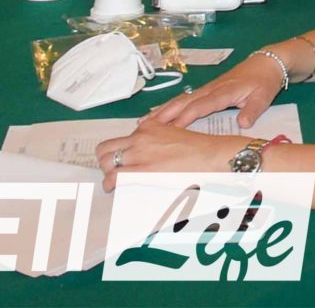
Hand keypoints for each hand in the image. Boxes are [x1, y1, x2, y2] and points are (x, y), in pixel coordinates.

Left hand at [97, 123, 241, 191]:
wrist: (210, 155)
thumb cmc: (198, 148)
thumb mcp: (174, 133)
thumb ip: (156, 137)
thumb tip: (147, 151)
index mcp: (149, 127)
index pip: (119, 139)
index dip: (116, 151)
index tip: (120, 160)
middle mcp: (140, 136)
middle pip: (104, 148)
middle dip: (105, 161)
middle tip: (113, 169)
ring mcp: (139, 152)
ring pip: (105, 162)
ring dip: (107, 173)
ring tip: (115, 180)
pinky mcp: (141, 169)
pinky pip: (114, 177)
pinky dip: (110, 184)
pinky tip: (114, 188)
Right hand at [142, 53, 282, 131]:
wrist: (267, 63)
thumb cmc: (264, 81)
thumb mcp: (263, 96)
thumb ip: (253, 110)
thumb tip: (242, 124)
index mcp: (224, 92)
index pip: (202, 106)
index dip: (186, 117)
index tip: (171, 129)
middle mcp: (211, 89)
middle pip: (184, 102)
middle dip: (165, 114)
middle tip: (144, 128)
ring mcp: (207, 89)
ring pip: (181, 100)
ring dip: (162, 111)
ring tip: (142, 123)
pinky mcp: (206, 90)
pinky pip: (184, 99)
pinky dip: (169, 107)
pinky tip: (157, 115)